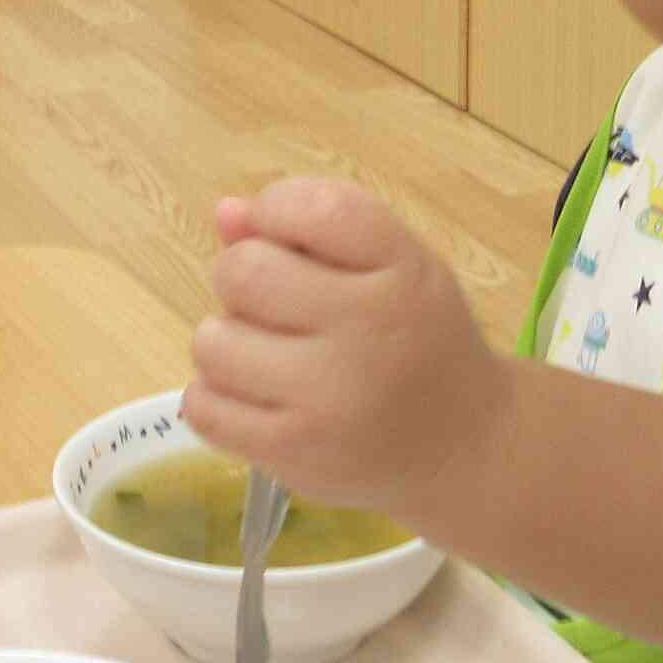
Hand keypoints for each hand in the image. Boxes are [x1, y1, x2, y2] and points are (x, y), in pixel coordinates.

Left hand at [184, 177, 495, 519]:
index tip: (286, 237)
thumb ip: (311, 227)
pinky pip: (204, 407)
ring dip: (226, 343)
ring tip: (267, 356)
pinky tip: (256, 395)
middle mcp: (369, 331)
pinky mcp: (294, 455)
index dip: (277, 208)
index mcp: (402, 271)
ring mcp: (328, 399)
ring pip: (212, 343)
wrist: (458, 444)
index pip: (311, 207)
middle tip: (275, 305)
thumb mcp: (392, 265)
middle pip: (242, 272)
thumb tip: (226, 213)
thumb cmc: (414, 338)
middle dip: (242, 278)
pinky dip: (214, 397)